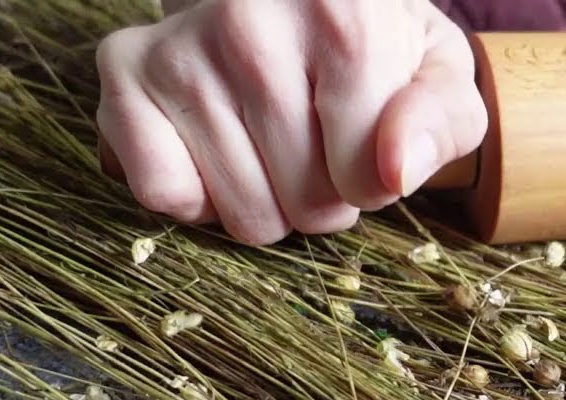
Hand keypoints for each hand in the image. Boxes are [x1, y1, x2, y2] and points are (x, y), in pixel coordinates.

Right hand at [95, 0, 487, 244]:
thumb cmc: (376, 48)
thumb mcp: (438, 76)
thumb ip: (440, 124)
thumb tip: (395, 171)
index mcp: (345, 17)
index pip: (367, 180)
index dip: (376, 183)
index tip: (368, 141)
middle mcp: (250, 19)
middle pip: (305, 204)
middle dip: (324, 199)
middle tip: (321, 146)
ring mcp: (180, 45)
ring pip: (242, 213)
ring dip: (268, 203)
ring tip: (276, 145)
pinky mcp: (125, 70)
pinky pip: (164, 194)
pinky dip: (199, 199)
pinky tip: (221, 151)